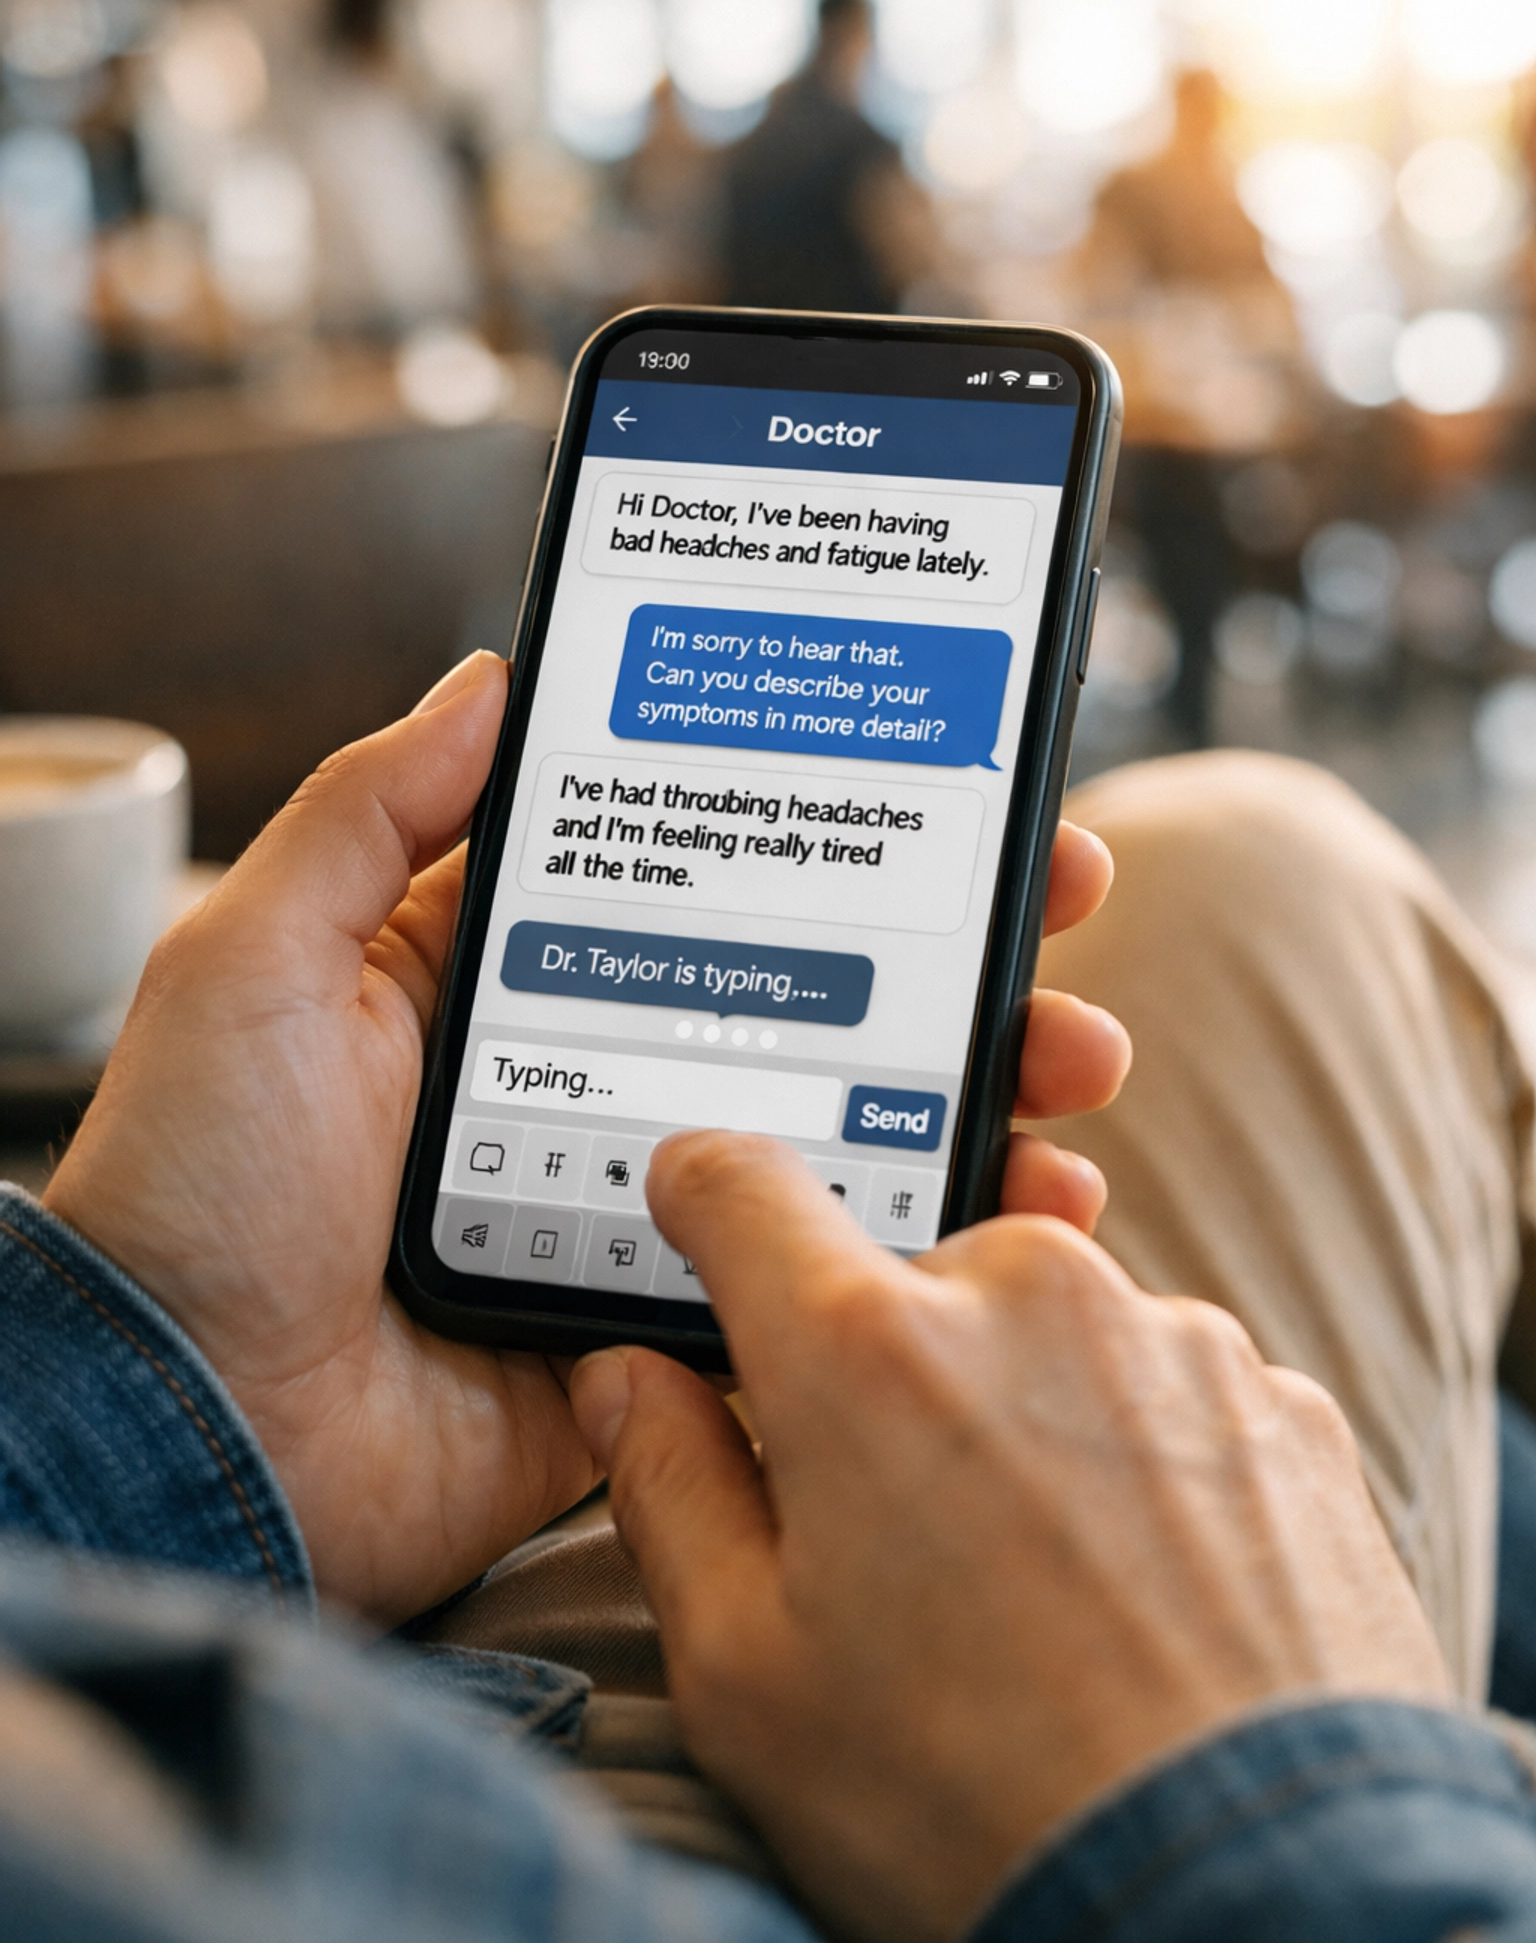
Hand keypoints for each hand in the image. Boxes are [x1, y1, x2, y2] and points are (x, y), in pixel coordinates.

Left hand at [42, 642, 1123, 1625]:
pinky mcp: (675, 1334)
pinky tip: (1024, 1207)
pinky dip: (934, 1248)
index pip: (709, 876)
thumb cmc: (197, 1186)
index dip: (832, 827)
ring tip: (1074, 1061)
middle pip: (817, 996)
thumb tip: (489, 675)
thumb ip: (369, 812)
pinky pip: (827, 1286)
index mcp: (514, 979)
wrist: (185, 1432)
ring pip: (852, 1135)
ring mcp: (650, 1211)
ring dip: (983, 1088)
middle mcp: (601, 1083)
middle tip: (1060, 897)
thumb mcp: (258, 960)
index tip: (953, 779)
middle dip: (957, 947)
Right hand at [569, 1144, 1448, 1942]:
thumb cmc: (978, 1803)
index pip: (745, 1187)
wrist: (1260, 1896)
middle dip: (891, 1376)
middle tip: (907, 1537)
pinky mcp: (1283, 1402)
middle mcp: (1026, 1295)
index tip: (698, 1217)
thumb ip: (670, 1488)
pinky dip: (1144, 1466)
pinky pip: (1170, 1394)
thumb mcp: (749, 1676)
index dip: (704, 1196)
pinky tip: (1147, 1600)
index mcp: (865, 1347)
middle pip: (909, 1281)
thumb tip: (627, 1382)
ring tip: (1047, 1598)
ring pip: (1049, 1337)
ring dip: (1026, 1419)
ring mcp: (1173, 1339)